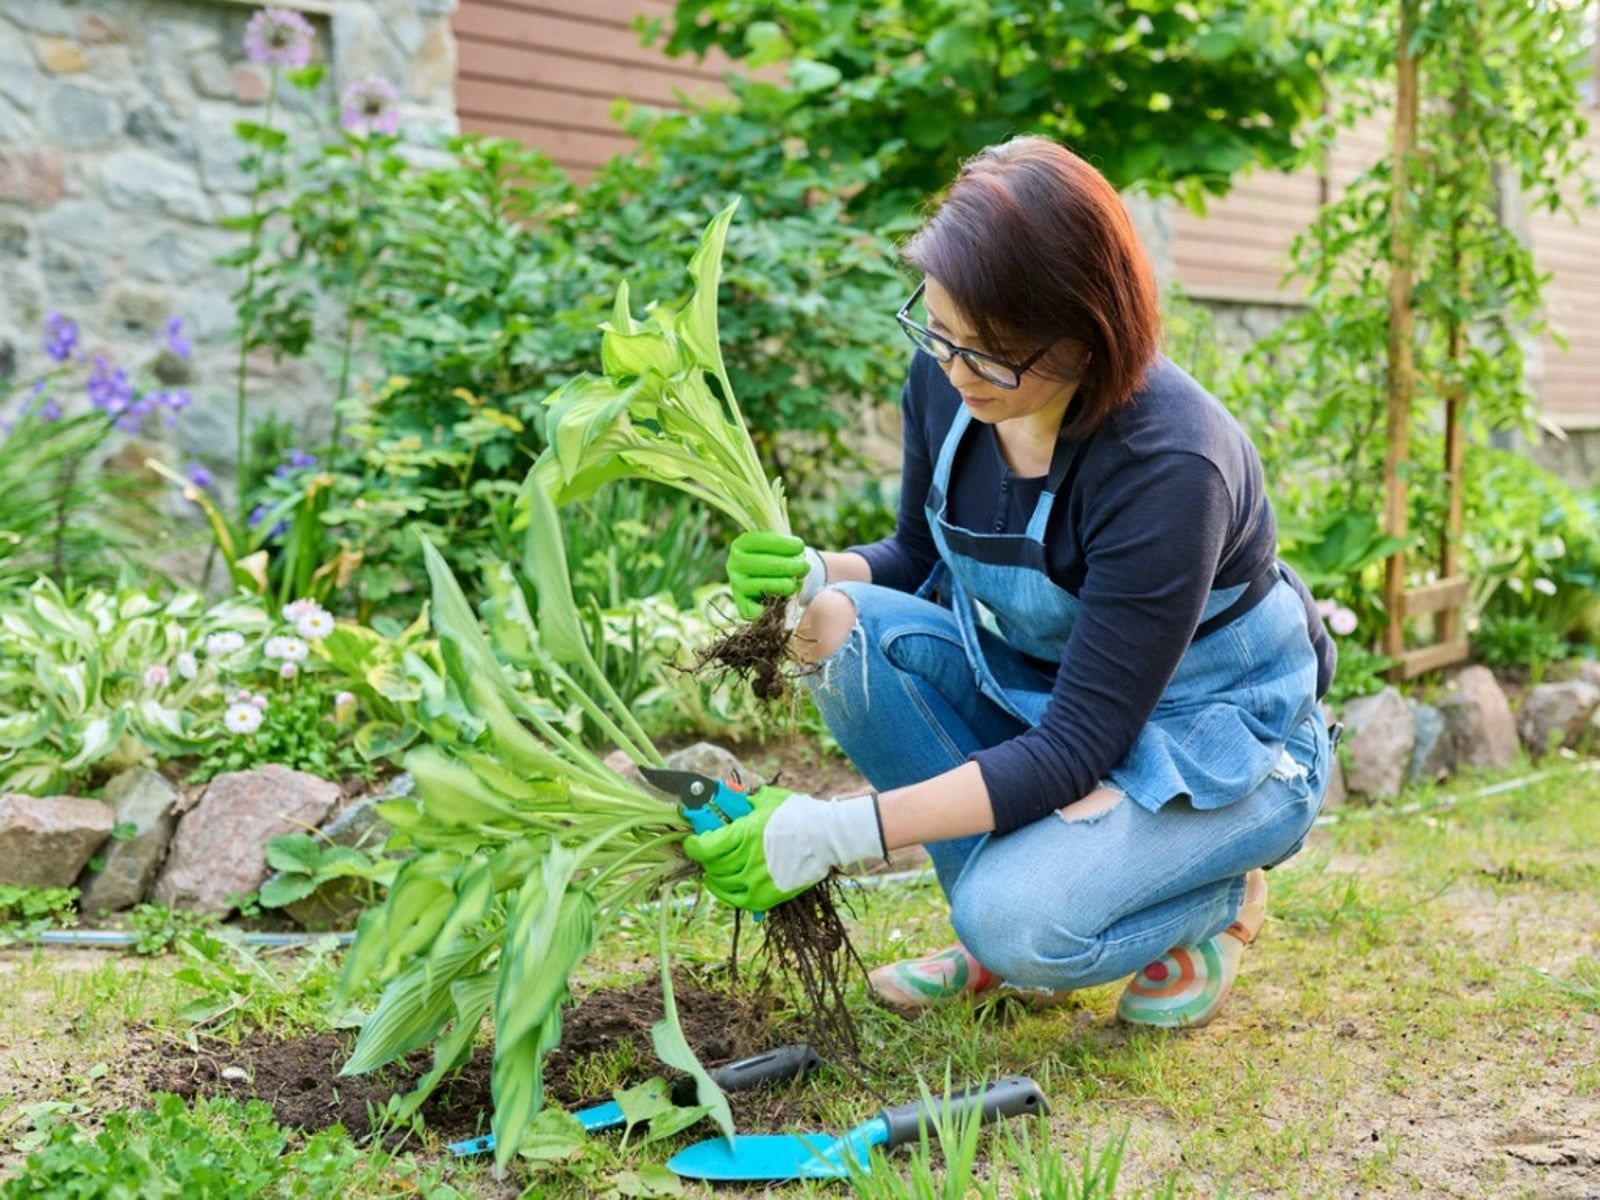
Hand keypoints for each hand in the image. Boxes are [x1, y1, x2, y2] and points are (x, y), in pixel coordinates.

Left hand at [683, 786, 883, 911]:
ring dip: (714, 876)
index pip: (703, 848)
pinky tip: (725, 885)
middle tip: (707, 851)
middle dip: (706, 858)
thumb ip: (741, 803)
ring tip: (714, 869)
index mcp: (743, 835)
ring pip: (721, 885)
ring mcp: (756, 882)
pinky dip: (727, 894)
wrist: (827, 838)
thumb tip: (721, 798)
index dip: (693, 845)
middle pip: (711, 866)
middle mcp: (746, 862)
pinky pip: (737, 901)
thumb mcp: (766, 801)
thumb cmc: (797, 814)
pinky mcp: (767, 897)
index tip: (693, 841)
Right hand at [725, 530, 825, 620]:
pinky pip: (756, 609)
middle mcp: (734, 564)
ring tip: (797, 583)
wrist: (772, 580)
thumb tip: (799, 557)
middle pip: (763, 564)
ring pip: (764, 586)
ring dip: (786, 585)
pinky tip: (785, 600)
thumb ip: (785, 546)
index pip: (761, 541)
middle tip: (805, 566)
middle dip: (788, 565)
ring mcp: (736, 586)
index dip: (782, 544)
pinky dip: (772, 606)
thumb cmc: (777, 558)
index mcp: (741, 545)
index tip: (800, 546)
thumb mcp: (779, 546)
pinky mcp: (742, 605)